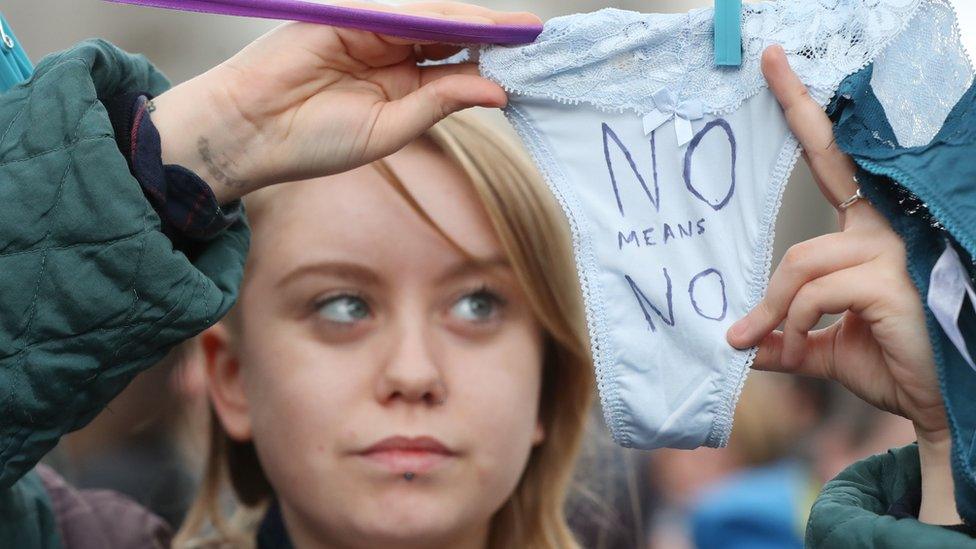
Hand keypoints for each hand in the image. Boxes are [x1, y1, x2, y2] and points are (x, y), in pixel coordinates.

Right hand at [149, 2, 539, 203]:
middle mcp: (391, 54)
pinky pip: (406, 14)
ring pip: (435, 22)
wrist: (252, 131)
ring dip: (477, 23)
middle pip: (453, 38)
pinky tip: (476, 26)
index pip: (455, 67)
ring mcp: (372, 32)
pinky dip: (443, 18)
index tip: (530, 66)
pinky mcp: (352, 16)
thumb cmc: (314, 142)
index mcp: (400, 86)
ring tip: (519, 30)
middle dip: (493, 36)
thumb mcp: (390, 129)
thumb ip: (439, 103)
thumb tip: (496, 91)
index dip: (491, 63)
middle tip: (536, 37)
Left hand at [726, 45, 956, 522]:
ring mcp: (889, 250)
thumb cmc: (888, 363)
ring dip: (772, 307)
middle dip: (798, 107)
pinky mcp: (888, 279)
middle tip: (769, 56)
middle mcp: (883, 228)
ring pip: (800, 259)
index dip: (808, 114)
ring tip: (765, 341)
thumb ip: (781, 333)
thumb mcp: (819, 345)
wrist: (937, 404)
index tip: (778, 66)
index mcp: (866, 233)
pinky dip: (793, 322)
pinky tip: (802, 345)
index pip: (834, 164)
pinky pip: (813, 291)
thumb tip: (734, 340)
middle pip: (826, 167)